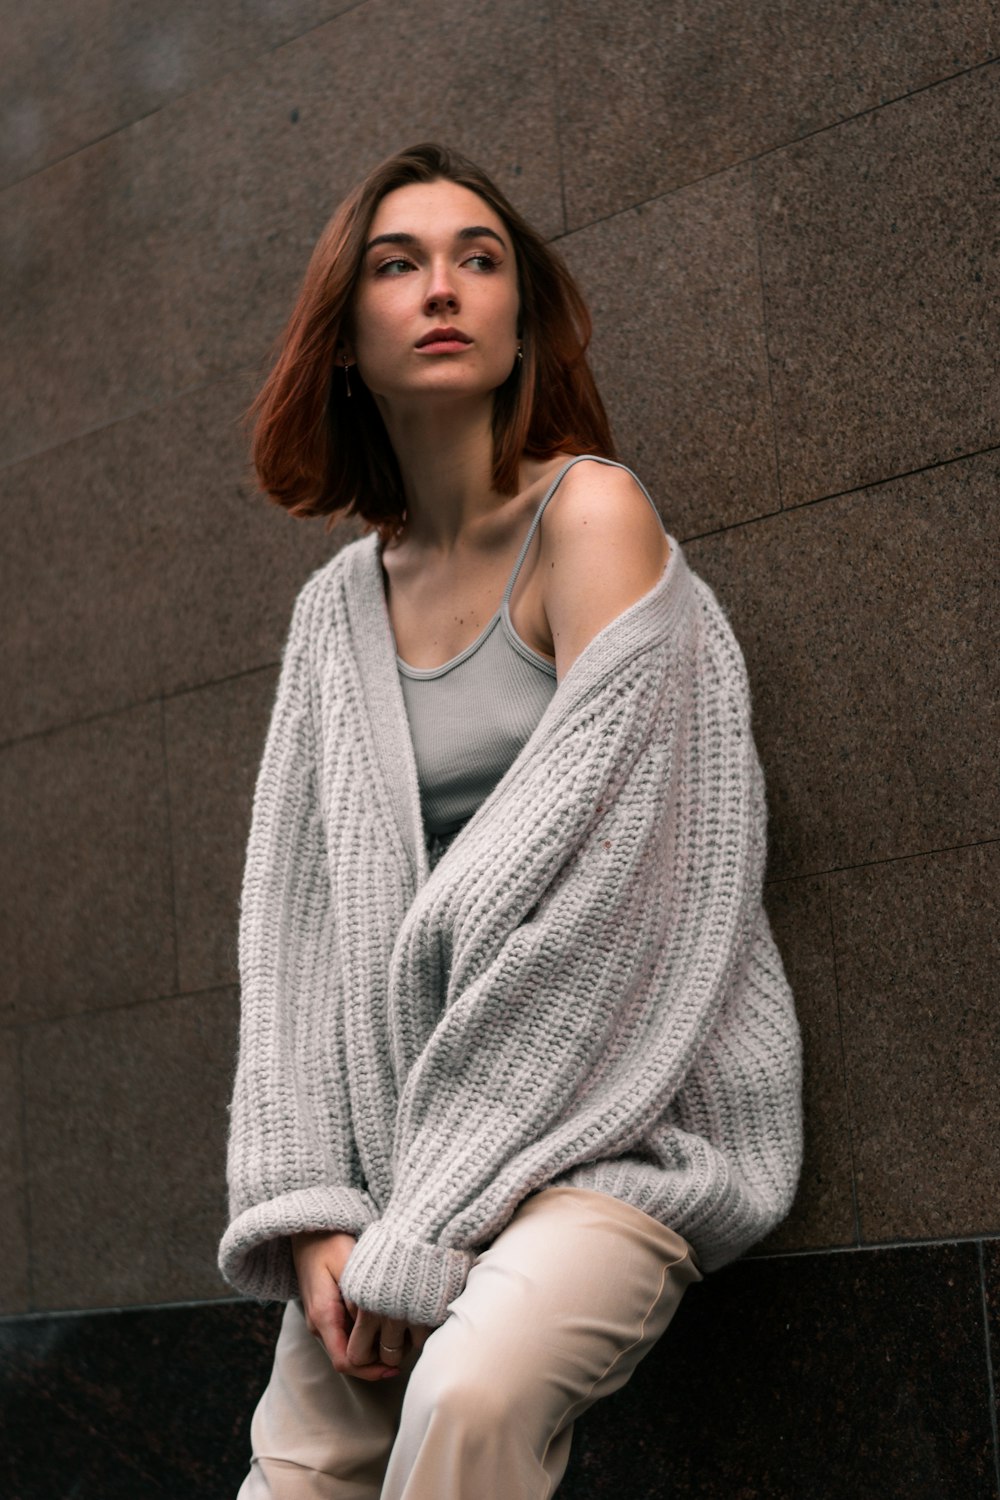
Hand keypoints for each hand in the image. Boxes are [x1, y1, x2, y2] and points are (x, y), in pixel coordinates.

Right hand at [290, 1230, 431, 1379]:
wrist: (307, 1230)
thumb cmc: (330, 1242)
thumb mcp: (348, 1263)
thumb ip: (359, 1296)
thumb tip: (375, 1326)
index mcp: (323, 1316)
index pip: (346, 1361)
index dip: (371, 1370)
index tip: (396, 1365)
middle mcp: (319, 1324)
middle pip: (349, 1359)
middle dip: (376, 1361)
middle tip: (405, 1349)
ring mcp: (321, 1319)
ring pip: (349, 1347)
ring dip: (373, 1347)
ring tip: (400, 1335)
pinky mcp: (327, 1311)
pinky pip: (347, 1333)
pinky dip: (366, 1334)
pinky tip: (385, 1322)